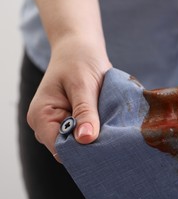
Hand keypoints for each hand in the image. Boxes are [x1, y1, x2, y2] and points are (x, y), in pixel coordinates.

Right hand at [27, 37, 111, 161]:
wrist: (81, 47)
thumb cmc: (79, 61)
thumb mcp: (84, 85)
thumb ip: (85, 112)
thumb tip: (85, 139)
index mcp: (41, 116)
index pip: (60, 148)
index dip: (82, 152)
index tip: (106, 148)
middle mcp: (46, 124)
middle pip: (69, 149)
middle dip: (91, 146)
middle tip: (115, 140)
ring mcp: (58, 123)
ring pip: (78, 143)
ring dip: (96, 137)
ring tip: (114, 130)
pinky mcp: (71, 120)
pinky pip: (84, 133)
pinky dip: (97, 131)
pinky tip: (110, 125)